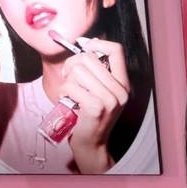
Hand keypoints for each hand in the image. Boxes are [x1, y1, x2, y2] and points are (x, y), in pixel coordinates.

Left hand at [61, 36, 129, 173]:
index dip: (97, 43)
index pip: (116, 50)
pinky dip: (63, 92)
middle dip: (73, 64)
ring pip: (78, 70)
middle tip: (69, 76)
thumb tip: (86, 44)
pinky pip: (70, 86)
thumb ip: (97, 71)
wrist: (91, 144)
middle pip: (90, 57)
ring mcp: (109, 99)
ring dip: (67, 79)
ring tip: (70, 91)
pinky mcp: (95, 107)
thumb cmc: (90, 114)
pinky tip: (68, 101)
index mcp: (123, 83)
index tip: (84, 48)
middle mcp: (120, 91)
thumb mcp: (101, 91)